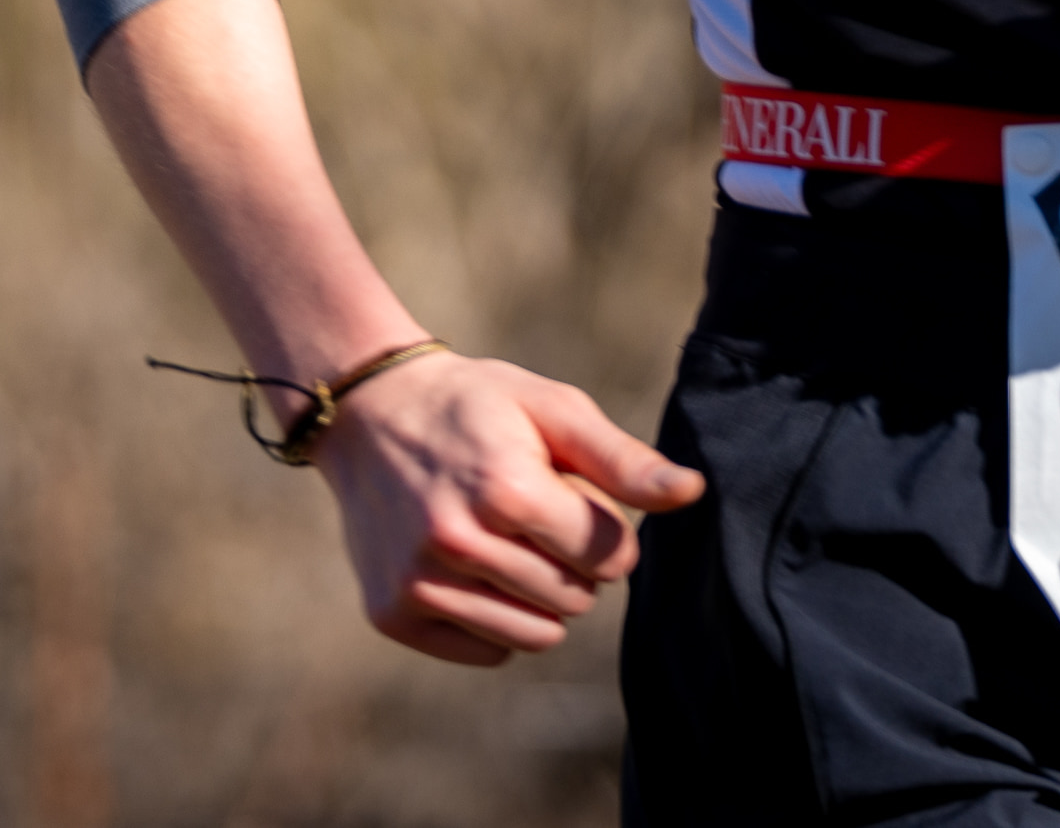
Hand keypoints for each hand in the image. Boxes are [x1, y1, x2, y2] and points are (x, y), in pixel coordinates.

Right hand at [308, 352, 703, 664]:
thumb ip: (623, 460)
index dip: (605, 528)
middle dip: (572, 562)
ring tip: (505, 542)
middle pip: (577, 600)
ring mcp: (419, 583)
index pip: (612, 557)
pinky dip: (494, 619)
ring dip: (538, 596)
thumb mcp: (551, 409)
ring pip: (537, 635)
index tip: (571, 494)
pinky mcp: (393, 613)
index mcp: (506, 489)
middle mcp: (457, 542)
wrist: (367, 414)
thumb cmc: (476, 407)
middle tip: (530, 514)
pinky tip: (469, 567)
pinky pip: (489, 651)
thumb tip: (692, 492)